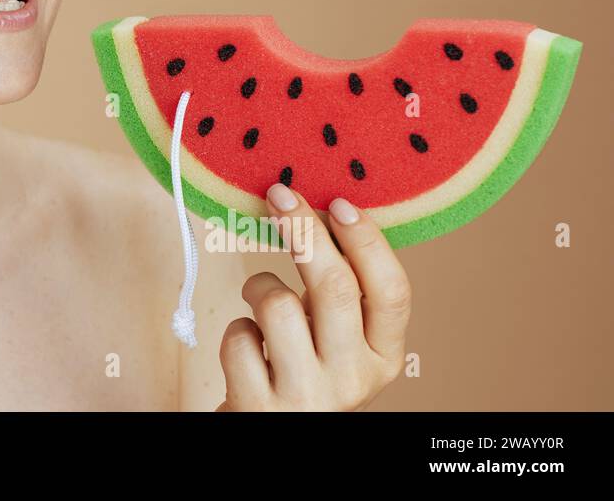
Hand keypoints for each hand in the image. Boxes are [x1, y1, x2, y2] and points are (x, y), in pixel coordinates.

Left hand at [215, 183, 411, 410]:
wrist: (269, 433)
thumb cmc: (300, 371)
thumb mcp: (336, 339)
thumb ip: (340, 292)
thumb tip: (321, 208)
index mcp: (383, 358)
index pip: (392, 292)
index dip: (367, 242)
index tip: (339, 201)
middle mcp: (352, 380)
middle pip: (337, 288)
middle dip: (305, 231)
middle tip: (280, 195)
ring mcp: (306, 397)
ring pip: (278, 306)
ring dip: (258, 286)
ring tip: (258, 300)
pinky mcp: (258, 406)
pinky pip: (239, 338)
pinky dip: (236, 330)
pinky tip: (247, 347)